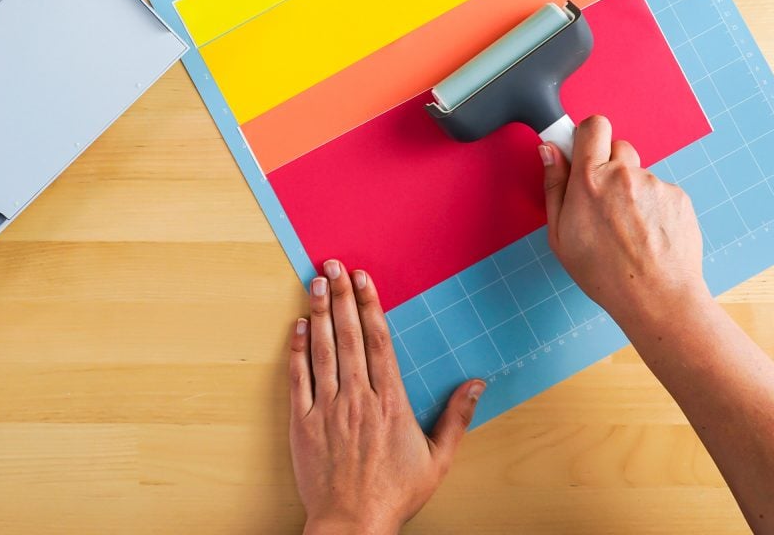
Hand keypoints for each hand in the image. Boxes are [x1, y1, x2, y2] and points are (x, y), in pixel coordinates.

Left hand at [289, 260, 485, 534]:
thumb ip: (456, 418)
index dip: (370, 305)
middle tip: (333, 264)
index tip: (363, 278)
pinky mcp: (302, 423)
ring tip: (316, 283)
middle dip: (342, 296)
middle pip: (348, 335)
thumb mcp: (437, 460)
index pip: (379, 341)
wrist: (352, 526)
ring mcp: (326, 408)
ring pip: (322, 350)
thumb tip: (476, 384)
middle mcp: (357, 397)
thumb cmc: (395, 495)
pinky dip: (297, 349)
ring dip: (319, 312)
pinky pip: (298, 378)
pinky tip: (297, 326)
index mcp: (390, 401)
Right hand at [540, 115, 706, 329]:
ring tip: (629, 229)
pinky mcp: (678, 196)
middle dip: (609, 166)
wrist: (657, 297)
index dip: (587, 135)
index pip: (592, 126)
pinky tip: (648, 234)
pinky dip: (654, 207)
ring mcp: (654, 184)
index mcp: (590, 180)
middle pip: (617, 147)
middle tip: (605, 201)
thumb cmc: (605, 274)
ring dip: (632, 191)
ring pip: (639, 173)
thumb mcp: (560, 235)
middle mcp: (624, 174)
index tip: (583, 150)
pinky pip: (660, 191)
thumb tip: (549, 152)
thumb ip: (554, 186)